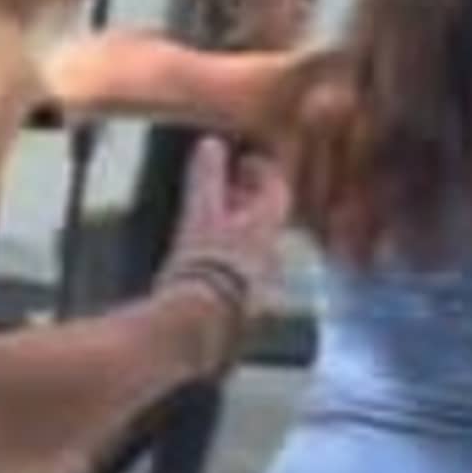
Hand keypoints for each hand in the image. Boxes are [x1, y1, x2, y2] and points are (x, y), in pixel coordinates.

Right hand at [158, 142, 289, 365]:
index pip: (276, 191)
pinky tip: (203, 270)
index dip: (262, 172)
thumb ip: (207, 177)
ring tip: (209, 230)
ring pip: (253, 252)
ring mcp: (257, 290)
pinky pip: (238, 279)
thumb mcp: (200, 215)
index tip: (244, 162)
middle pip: (265, 223)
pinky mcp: (240, 315)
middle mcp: (269, 261)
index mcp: (265, 232)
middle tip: (224, 192)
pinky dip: (225, 265)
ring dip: (235, 236)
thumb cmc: (203, 268)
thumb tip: (211, 143)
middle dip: (245, 204)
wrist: (194, 329)